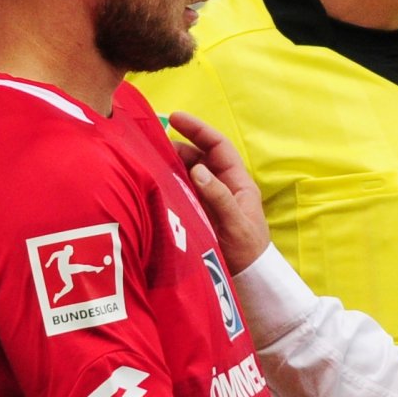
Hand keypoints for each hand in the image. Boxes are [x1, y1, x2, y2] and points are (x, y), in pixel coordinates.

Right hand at [168, 113, 271, 272]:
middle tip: (153, 144)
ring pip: (187, 173)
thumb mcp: (235, 222)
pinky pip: (181, 191)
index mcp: (238, 183)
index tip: (175, 117)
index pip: (218, 147)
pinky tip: (153, 183)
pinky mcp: (197, 212)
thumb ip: (218, 196)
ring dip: (170, 165)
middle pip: (198, 157)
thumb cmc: (247, 250)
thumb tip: (197, 169)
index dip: (198, 129)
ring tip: (150, 161)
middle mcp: (223, 186)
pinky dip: (168, 184)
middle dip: (178, 146)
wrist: (248, 279)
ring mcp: (209, 199)